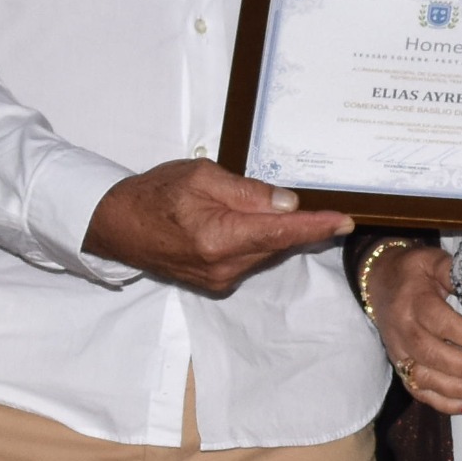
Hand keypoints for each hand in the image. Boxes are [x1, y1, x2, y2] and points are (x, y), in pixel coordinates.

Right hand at [81, 158, 349, 295]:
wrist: (116, 225)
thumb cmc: (154, 194)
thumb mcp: (201, 177)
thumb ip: (247, 192)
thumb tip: (287, 203)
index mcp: (219, 237)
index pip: (281, 233)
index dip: (316, 227)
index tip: (345, 222)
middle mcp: (224, 267)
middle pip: (277, 244)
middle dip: (295, 223)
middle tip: (309, 200)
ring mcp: (220, 279)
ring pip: (265, 252)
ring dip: (272, 231)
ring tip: (253, 204)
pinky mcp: (216, 283)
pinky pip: (250, 259)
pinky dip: (256, 241)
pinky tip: (243, 222)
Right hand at [367, 242, 461, 414]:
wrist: (378, 280)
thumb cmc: (413, 271)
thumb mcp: (433, 261)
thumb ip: (454, 272)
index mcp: (412, 301)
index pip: (440, 322)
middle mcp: (402, 330)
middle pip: (431, 355)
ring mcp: (398, 351)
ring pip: (424, 378)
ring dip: (457, 390)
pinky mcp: (400, 366)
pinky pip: (418, 390)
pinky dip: (443, 403)